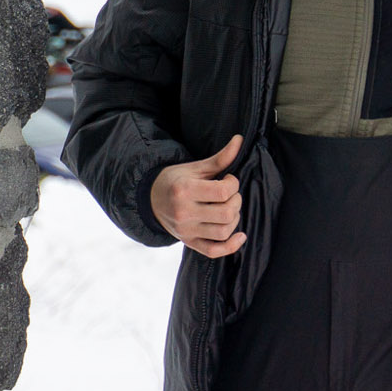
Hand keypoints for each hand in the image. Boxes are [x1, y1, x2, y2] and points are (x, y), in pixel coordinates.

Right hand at [151, 134, 245, 257]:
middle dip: (236, 201)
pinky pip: (214, 251)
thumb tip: (240, 139)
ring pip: (223, 231)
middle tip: (230, 194)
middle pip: (227, 213)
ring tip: (228, 208)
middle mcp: (184, 212)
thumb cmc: (176, 180)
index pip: (223, 191)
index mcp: (185, 190)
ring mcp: (186, 230)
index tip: (228, 179)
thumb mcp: (195, 168)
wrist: (151, 198)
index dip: (233, 184)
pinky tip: (239, 235)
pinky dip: (231, 246)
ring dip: (234, 219)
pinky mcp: (189, 242)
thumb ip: (220, 158)